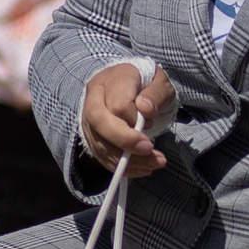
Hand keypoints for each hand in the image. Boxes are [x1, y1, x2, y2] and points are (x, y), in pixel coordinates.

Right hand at [80, 60, 174, 174]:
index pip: (117, 104)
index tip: (152, 123)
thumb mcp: (161, 84)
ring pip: (99, 142)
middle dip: (124, 141)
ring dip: (126, 159)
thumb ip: (155, 94)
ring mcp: (88, 117)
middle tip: (149, 150)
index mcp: (113, 80)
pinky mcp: (91, 134)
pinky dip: (120, 166)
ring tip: (153, 164)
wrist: (134, 87)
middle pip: (98, 120)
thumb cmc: (148, 85)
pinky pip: (100, 154)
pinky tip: (140, 168)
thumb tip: (144, 110)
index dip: (134, 119)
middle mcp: (94, 97)